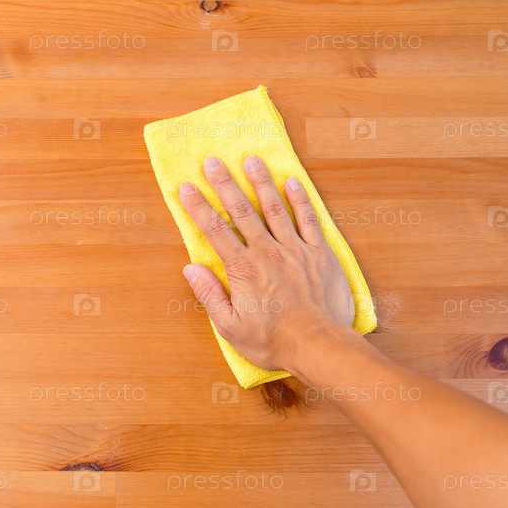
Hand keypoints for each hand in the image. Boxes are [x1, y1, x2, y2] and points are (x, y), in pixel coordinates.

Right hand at [179, 155, 354, 373]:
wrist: (320, 346)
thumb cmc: (274, 341)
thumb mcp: (231, 327)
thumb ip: (210, 295)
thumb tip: (191, 269)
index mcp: (243, 269)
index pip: (215, 230)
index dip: (198, 207)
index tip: (187, 187)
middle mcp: (267, 252)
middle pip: (242, 211)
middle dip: (225, 184)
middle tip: (213, 161)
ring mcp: (295, 250)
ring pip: (275, 208)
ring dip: (261, 182)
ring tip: (251, 160)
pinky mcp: (320, 254)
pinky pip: (309, 220)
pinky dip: (300, 200)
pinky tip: (293, 182)